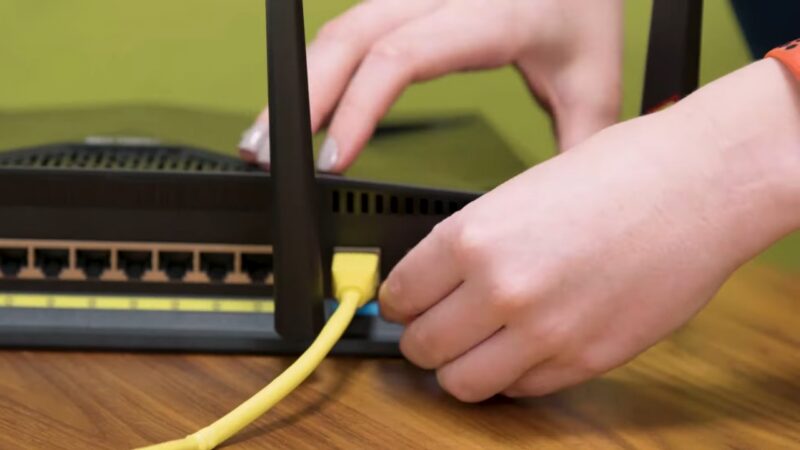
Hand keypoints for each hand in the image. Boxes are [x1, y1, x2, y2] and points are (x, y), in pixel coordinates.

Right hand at [240, 0, 621, 170]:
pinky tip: (305, 101)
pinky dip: (323, 66)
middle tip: (268, 153)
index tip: (332, 160)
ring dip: (302, 80)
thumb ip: (574, 151)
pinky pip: (354, 25)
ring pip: (342, 26)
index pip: (403, 57)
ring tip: (270, 135)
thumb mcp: (593, 85)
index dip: (357, 107)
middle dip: (304, 96)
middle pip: (352, 36)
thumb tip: (550, 221)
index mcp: (494, 15)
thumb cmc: (585, 13)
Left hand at [378, 60, 799, 400]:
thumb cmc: (617, 175)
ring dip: (458, 369)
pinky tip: (523, 350)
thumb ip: (471, 245)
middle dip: (421, 339)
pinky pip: (519, 390)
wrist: (696, 186)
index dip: (398, 302)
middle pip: (421, 346)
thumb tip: (437, 282)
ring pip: (460, 383)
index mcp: (473, 236)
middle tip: (434, 330)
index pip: (401, 294)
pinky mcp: (583, 360)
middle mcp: (500, 289)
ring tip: (472, 350)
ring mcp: (543, 332)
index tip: (405, 305)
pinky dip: (511, 376)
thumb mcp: (516, 195)